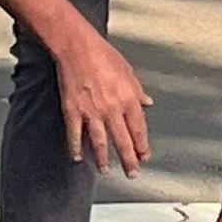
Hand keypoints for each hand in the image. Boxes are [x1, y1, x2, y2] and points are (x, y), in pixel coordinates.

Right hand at [54, 27, 152, 176]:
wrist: (77, 47)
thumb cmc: (103, 54)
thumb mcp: (129, 71)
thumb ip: (139, 91)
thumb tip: (148, 103)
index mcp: (129, 99)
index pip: (139, 130)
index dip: (142, 146)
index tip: (144, 156)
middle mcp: (112, 109)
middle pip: (123, 141)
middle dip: (129, 160)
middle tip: (132, 173)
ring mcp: (92, 112)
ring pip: (100, 143)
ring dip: (103, 160)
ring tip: (106, 171)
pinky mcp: (73, 111)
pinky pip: (75, 134)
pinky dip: (76, 148)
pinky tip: (78, 157)